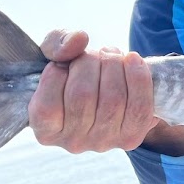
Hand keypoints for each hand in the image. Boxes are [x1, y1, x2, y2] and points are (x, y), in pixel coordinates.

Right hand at [28, 29, 157, 153]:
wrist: (109, 88)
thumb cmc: (74, 74)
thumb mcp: (56, 56)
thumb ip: (57, 43)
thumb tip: (79, 40)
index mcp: (44, 130)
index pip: (47, 106)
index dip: (59, 72)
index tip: (67, 61)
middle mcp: (73, 143)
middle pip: (82, 96)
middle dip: (90, 63)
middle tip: (95, 54)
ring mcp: (103, 142)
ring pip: (112, 99)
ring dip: (114, 65)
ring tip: (111, 56)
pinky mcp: (131, 138)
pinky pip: (139, 108)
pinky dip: (138, 78)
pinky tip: (132, 60)